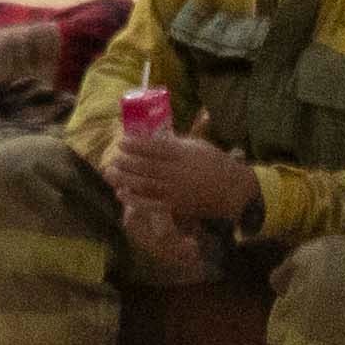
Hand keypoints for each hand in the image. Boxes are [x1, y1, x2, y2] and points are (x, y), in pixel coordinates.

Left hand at [105, 125, 253, 227]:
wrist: (234, 190)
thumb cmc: (213, 162)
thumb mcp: (196, 145)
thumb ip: (173, 142)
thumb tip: (147, 137)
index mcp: (183, 154)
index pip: (153, 148)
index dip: (134, 145)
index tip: (121, 142)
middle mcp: (178, 172)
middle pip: (145, 166)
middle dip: (125, 161)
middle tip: (113, 157)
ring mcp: (177, 191)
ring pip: (145, 184)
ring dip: (124, 179)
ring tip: (110, 172)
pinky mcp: (177, 206)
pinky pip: (152, 204)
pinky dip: (134, 200)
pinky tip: (121, 194)